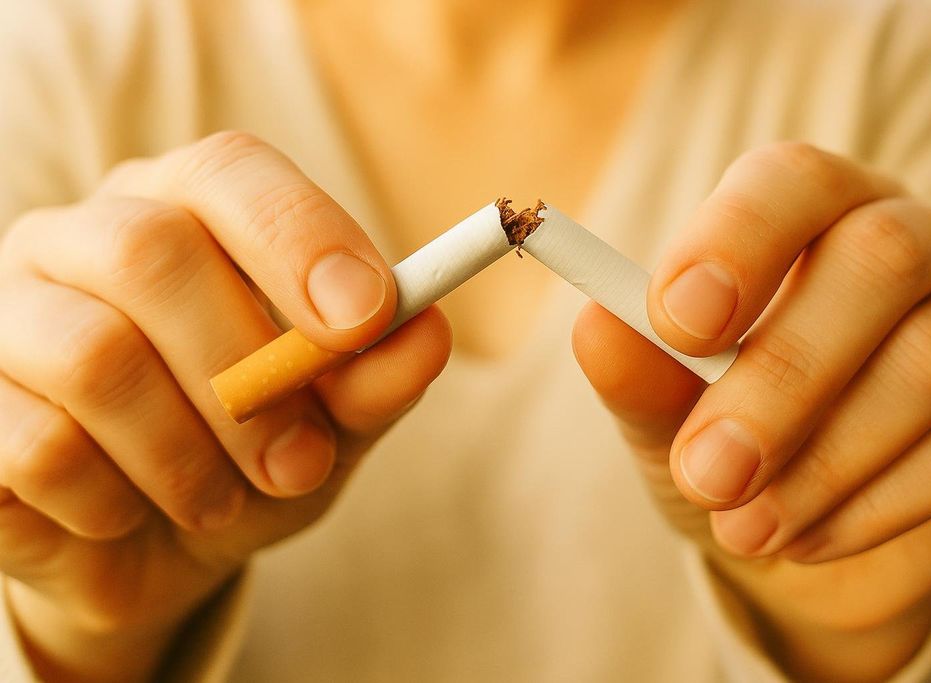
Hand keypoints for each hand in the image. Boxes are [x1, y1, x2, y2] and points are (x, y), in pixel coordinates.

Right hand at [0, 132, 451, 681]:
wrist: (145, 551)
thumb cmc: (246, 461)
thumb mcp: (329, 426)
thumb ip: (373, 379)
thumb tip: (427, 333)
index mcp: (182, 213)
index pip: (229, 172)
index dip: (301, 236)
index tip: (365, 317)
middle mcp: (81, 240)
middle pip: (149, 251)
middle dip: (246, 376)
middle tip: (299, 462)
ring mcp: (7, 314)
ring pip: (92, 356)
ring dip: (185, 456)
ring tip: (219, 500)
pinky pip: (37, 447)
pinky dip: (109, 501)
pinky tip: (127, 512)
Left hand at [574, 142, 930, 680]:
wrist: (795, 531)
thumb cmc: (725, 439)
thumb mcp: (663, 412)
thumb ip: (638, 369)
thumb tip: (597, 326)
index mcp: (816, 213)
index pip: (795, 180)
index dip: (738, 240)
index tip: (676, 324)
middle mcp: (918, 239)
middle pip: (880, 257)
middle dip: (781, 378)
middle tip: (709, 472)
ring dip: (823, 459)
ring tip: (746, 525)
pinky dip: (875, 505)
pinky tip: (809, 536)